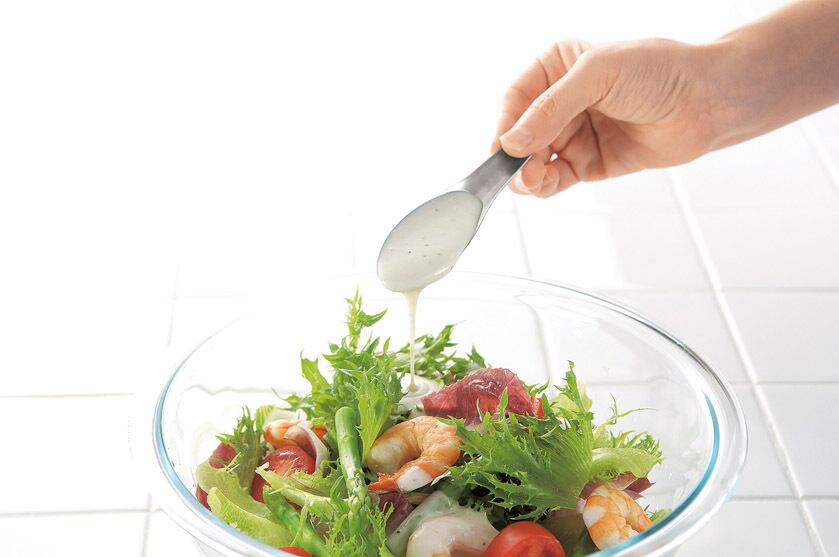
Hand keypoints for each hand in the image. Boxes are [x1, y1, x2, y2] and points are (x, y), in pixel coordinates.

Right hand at [494, 38, 716, 196]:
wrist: (707, 100)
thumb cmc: (660, 71)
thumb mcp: (597, 75)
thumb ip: (551, 109)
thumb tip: (511, 142)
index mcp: (556, 67)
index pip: (516, 99)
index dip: (505, 124)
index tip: (501, 147)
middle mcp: (561, 101)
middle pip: (520, 134)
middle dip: (515, 155)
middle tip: (518, 170)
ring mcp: (574, 133)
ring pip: (534, 159)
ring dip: (527, 173)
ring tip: (532, 180)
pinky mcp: (589, 162)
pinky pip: (555, 178)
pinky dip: (544, 185)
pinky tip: (543, 184)